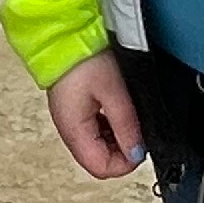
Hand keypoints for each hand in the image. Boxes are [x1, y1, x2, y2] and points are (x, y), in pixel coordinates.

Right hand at [45, 51, 146, 178]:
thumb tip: (137, 153)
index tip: (140, 145)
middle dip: (121, 151)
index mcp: (74, 131)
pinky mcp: (73, 109)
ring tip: (127, 116)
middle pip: (98, 160)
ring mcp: (69, 120)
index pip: (101, 168)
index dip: (125, 163)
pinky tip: (116, 109)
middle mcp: (68, 130)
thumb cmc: (84, 58)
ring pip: (97, 146)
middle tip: (136, 130)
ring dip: (115, 139)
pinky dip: (108, 126)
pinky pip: (93, 130)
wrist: (63, 34)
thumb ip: (126, 125)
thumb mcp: (114, 91)